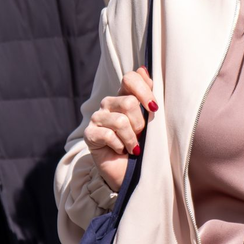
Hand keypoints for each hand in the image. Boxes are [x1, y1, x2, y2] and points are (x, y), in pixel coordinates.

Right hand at [84, 67, 159, 190]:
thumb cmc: (143, 146)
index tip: (154, 108)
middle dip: (140, 123)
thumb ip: (147, 97)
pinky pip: (109, 135)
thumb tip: (144, 69)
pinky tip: (120, 151)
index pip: (130, 78)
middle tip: (140, 136)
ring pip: (120, 121)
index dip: (144, 90)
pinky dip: (120, 146)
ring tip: (133, 147)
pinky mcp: (90, 135)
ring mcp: (97, 118)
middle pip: (128, 102)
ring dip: (132, 138)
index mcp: (124, 96)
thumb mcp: (149, 121)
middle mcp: (109, 103)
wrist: (131, 174)